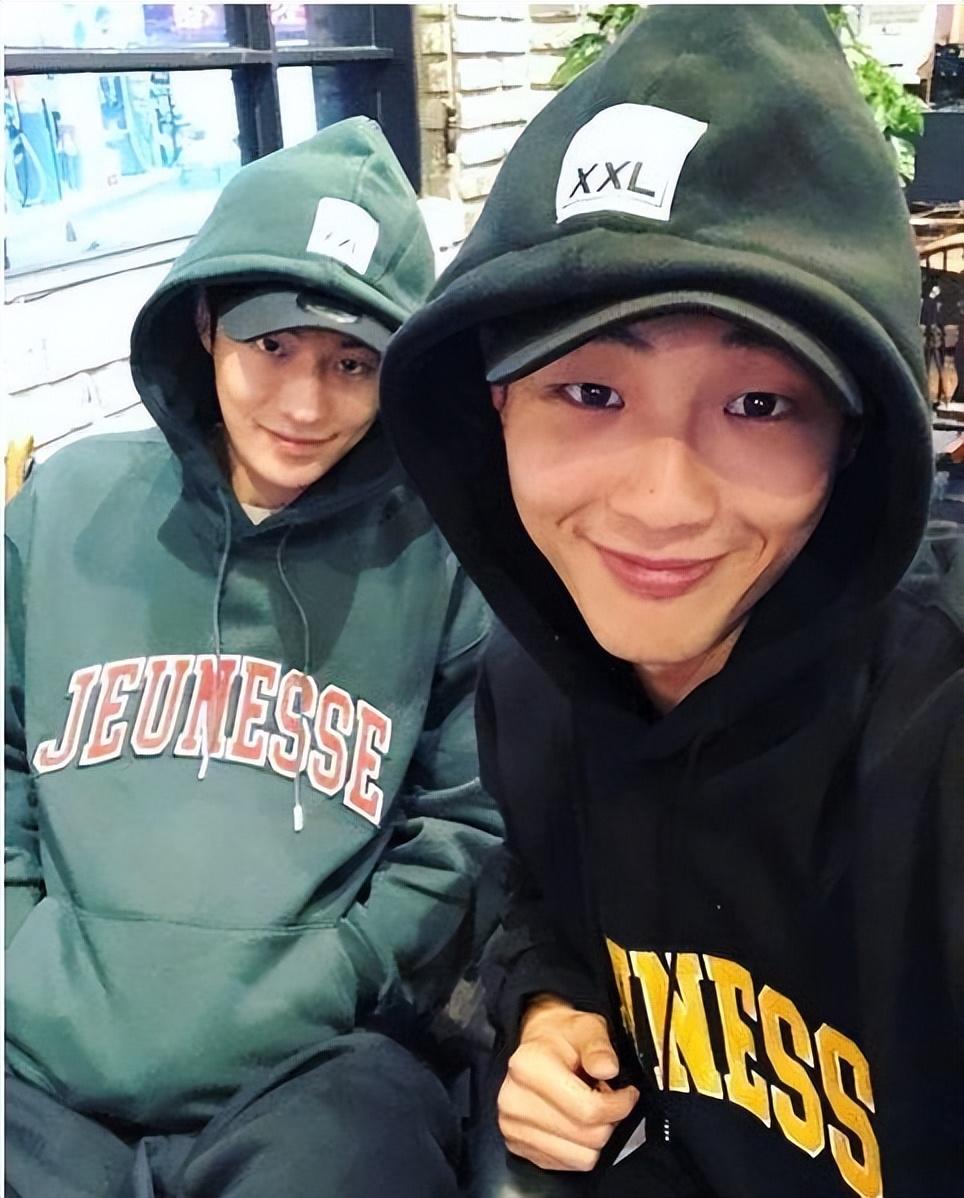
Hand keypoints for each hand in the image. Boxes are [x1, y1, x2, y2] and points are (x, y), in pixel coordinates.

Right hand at [498, 993, 639, 1171]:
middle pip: (587, 1138)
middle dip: (609, 1121)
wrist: (534, 1044)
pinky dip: (580, 1147)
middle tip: (608, 1097)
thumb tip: (609, 1068)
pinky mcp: (518, 1146)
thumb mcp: (586, 1026)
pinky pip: (567, 1164)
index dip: (619, 1105)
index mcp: (529, 1069)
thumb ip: (599, 1046)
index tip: (628, 1093)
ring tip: (590, 1108)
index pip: (587, 1110)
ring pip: (581, 1158)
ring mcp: (513, 1127)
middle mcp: (515, 1101)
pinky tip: (575, 1120)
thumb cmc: (559, 1036)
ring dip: (595, 1137)